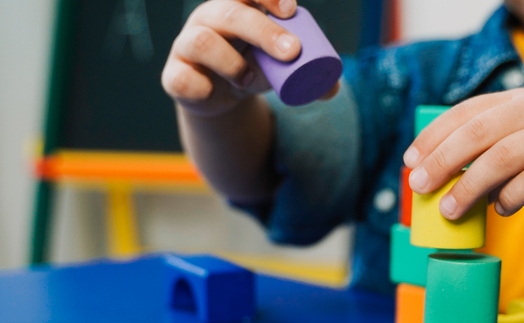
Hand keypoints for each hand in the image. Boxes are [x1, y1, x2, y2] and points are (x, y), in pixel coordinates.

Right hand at [162, 0, 338, 117]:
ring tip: (250, 79)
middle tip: (291, 52)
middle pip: (230, 15)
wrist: (217, 98)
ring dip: (232, 63)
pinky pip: (181, 76)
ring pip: (203, 42)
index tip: (291, 10)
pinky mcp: (175, 74)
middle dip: (264, 31)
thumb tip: (333, 88)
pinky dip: (199, 85)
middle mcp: (208, 19)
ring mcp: (187, 44)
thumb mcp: (278, 68)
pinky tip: (211, 90)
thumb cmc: (251, 68)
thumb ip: (308, 74)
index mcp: (235, 7)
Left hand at [403, 89, 523, 219]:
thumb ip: (493, 145)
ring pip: (501, 159)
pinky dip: (510, 199)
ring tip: (449, 209)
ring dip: (469, 187)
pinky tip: (500, 210)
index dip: (434, 135)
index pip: (466, 112)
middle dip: (442, 160)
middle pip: (478, 133)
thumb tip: (445, 176)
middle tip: (419, 185)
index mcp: (519, 99)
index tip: (411, 159)